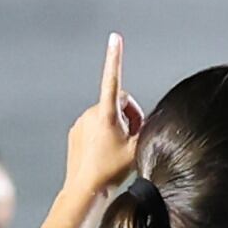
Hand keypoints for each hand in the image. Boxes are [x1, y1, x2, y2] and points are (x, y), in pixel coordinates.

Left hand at [63, 32, 146, 203]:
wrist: (85, 189)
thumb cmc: (112, 171)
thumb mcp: (138, 149)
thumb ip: (147, 129)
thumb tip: (152, 120)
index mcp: (107, 114)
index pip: (114, 79)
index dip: (116, 58)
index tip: (115, 38)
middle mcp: (91, 113)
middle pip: (119, 101)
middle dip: (130, 114)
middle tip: (135, 135)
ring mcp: (81, 122)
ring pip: (106, 113)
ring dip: (117, 124)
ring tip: (119, 148)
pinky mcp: (75, 131)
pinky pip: (94, 124)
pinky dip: (103, 132)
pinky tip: (104, 152)